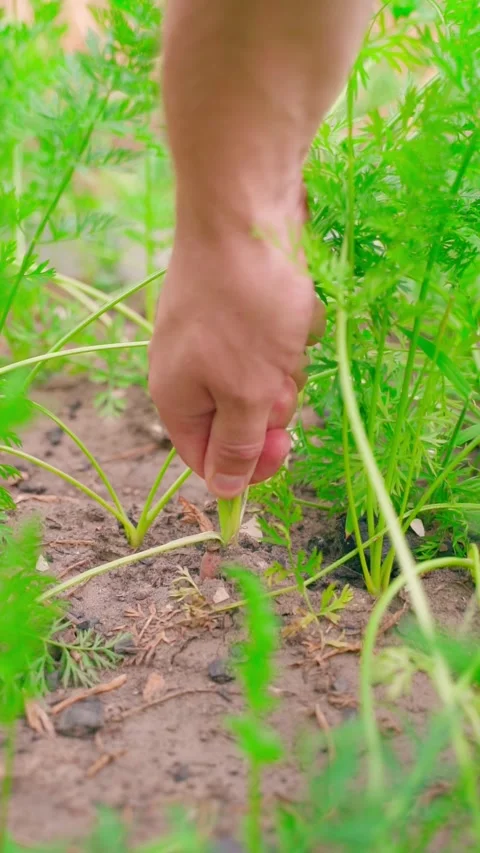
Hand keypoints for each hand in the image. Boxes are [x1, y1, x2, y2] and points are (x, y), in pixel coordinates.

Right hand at [149, 223, 323, 498]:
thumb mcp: (246, 392)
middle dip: (272, 400)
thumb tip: (223, 493)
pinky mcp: (244, 309)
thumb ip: (237, 446)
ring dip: (287, 362)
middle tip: (279, 371)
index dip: (249, 466)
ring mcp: (218, 336)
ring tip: (284, 328)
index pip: (208, 460)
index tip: (287, 449)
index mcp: (178, 399)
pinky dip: (291, 327)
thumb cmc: (243, 309)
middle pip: (243, 418)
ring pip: (266, 379)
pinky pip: (277, 340)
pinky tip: (290, 300)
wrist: (245, 210)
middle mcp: (191, 371)